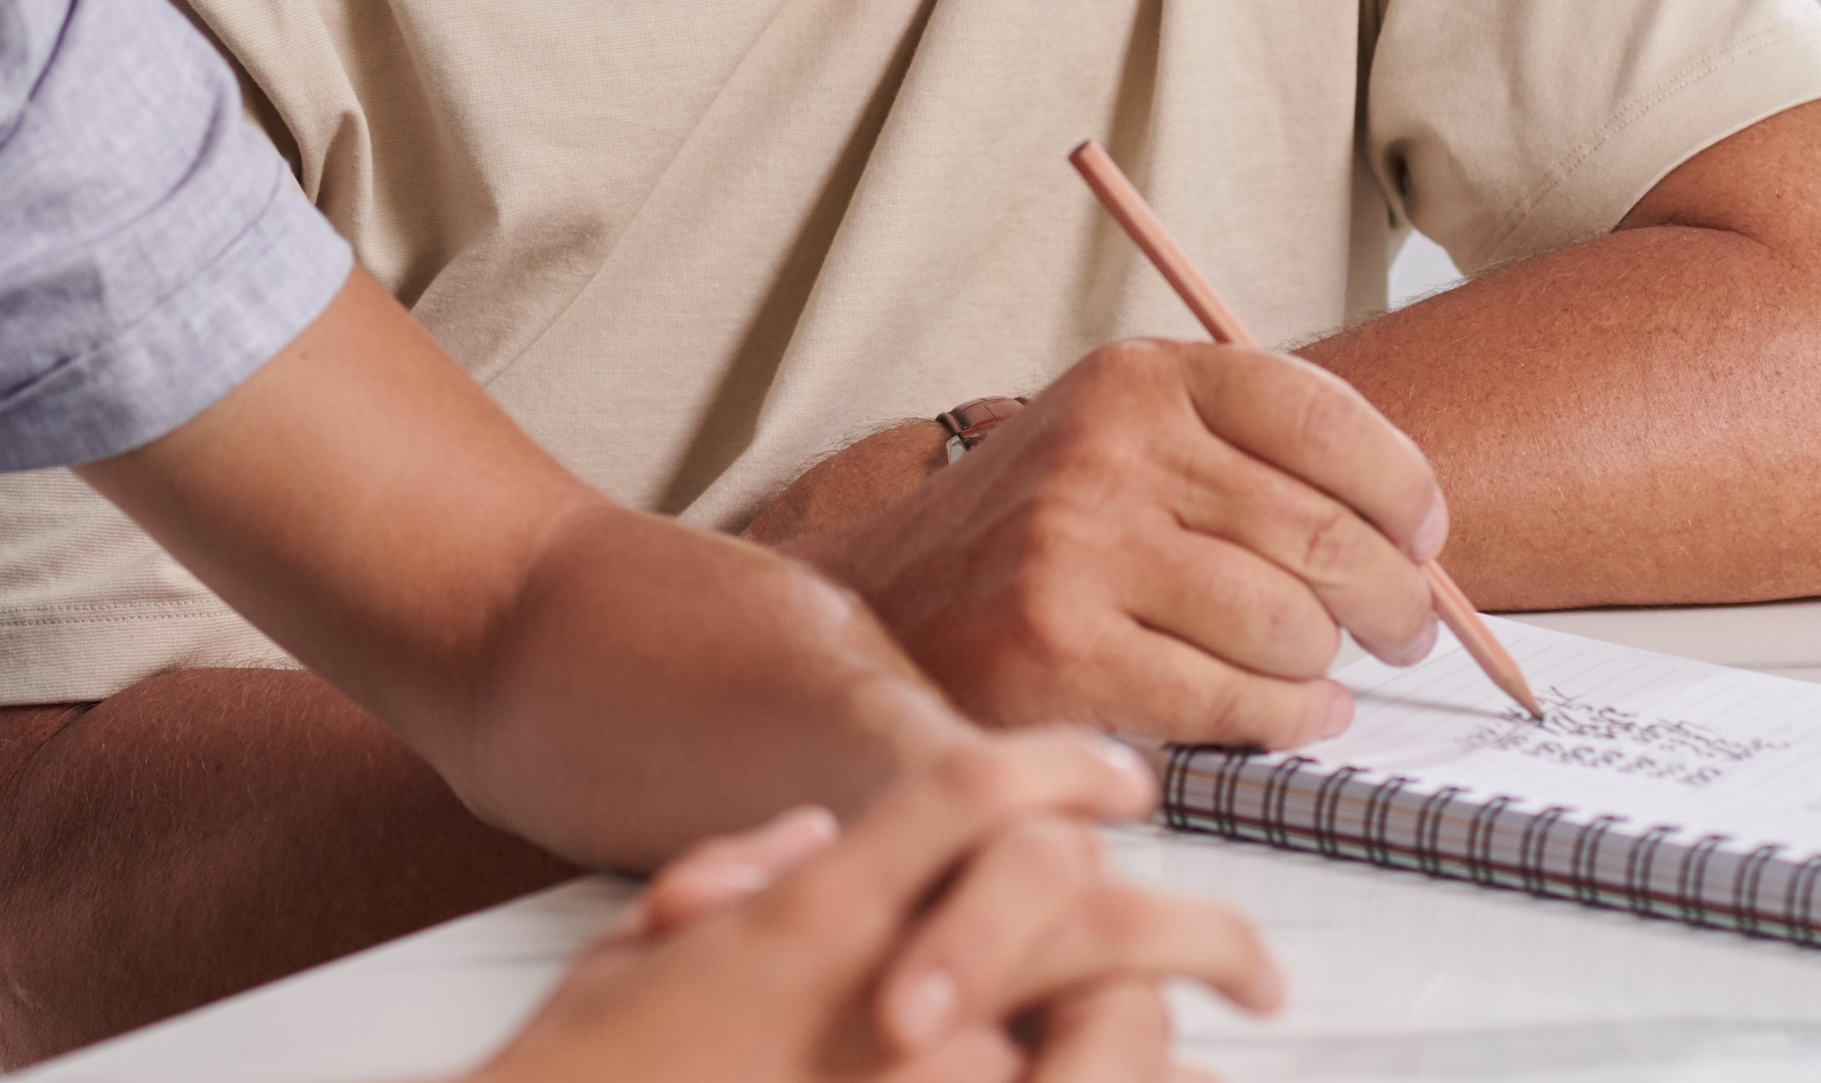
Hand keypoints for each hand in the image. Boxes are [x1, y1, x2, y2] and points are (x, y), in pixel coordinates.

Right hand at [471, 731, 1276, 1081]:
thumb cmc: (570, 1073)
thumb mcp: (629, 954)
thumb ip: (728, 885)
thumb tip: (803, 844)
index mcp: (813, 916)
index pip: (968, 792)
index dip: (1060, 769)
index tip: (1121, 775)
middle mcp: (877, 989)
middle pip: (1079, 913)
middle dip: (1186, 936)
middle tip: (1249, 966)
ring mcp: (906, 1075)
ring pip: (1091, 1035)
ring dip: (1161, 1045)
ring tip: (1214, 1053)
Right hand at [747, 341, 1446, 746]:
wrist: (888, 599)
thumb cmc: (1041, 528)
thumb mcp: (1123, 437)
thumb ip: (1246, 457)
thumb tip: (1412, 532)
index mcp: (1137, 379)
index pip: (1320, 415)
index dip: (1402, 486)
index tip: (1424, 533)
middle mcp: (1108, 451)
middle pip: (1324, 533)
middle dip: (1395, 599)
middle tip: (1402, 630)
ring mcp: (1079, 550)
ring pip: (1291, 625)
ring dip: (1328, 667)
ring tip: (1315, 673)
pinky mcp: (1063, 652)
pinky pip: (1234, 698)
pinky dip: (1287, 719)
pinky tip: (1288, 713)